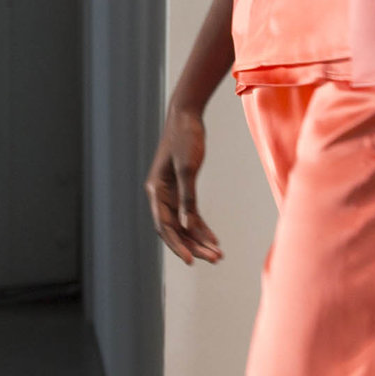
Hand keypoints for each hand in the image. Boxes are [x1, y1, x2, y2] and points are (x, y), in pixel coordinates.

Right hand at [147, 103, 222, 265]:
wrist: (187, 115)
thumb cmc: (185, 137)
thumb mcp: (187, 168)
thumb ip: (187, 198)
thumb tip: (186, 225)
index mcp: (156, 190)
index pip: (165, 226)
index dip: (177, 245)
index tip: (192, 260)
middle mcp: (161, 195)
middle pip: (175, 229)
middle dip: (194, 245)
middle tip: (214, 259)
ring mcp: (171, 193)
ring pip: (184, 224)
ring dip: (200, 239)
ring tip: (217, 254)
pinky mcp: (182, 188)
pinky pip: (190, 213)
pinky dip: (201, 227)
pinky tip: (213, 239)